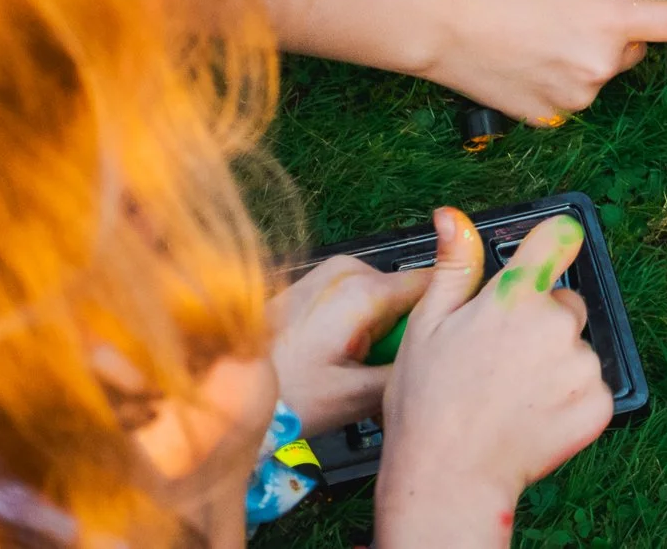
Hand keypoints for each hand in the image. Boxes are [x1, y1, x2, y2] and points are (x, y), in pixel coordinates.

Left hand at [269, 254, 428, 437]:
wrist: (219, 386)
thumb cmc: (286, 398)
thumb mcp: (357, 399)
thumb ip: (410, 369)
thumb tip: (446, 355)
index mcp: (364, 291)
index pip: (438, 284)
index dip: (443, 316)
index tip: (433, 349)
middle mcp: (350, 268)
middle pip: (410, 293)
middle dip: (404, 330)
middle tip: (379, 371)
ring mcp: (329, 271)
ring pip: (385, 297)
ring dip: (380, 329)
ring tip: (351, 367)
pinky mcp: (315, 280)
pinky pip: (359, 296)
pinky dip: (357, 324)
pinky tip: (332, 356)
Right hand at [374, 209, 611, 548]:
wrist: (448, 481)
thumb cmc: (427, 404)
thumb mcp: (427, 327)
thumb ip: (454, 267)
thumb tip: (452, 215)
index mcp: (516, 297)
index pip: (560, 238)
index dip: (551, 246)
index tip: (541, 260)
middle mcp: (557, 324)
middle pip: (565, 305)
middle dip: (540, 324)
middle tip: (499, 362)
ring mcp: (582, 366)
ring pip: (576, 349)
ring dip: (554, 365)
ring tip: (509, 397)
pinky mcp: (598, 404)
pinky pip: (589, 388)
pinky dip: (568, 400)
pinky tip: (531, 418)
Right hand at [430, 0, 666, 123]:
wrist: (439, 28)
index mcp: (611, 24)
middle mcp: (601, 68)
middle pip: (634, 47)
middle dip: (619, 28)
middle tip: (576, 7)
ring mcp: (575, 97)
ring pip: (603, 72)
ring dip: (588, 55)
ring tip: (542, 30)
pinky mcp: (549, 116)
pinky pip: (573, 94)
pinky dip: (562, 78)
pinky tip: (530, 56)